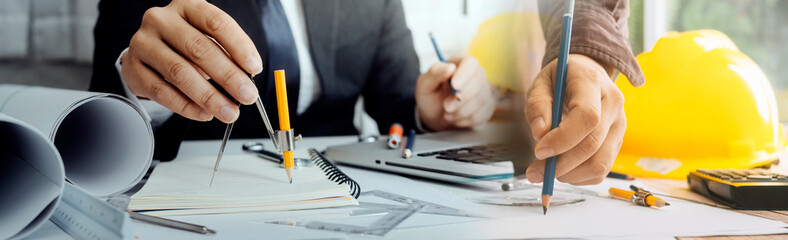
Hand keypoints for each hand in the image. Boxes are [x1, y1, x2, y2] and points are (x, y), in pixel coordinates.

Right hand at [122, 0, 262, 122]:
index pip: (216, 22)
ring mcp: (144, 43)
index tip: (255, 68)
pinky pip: (161, 91)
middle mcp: (162, 20)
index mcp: (186, 6)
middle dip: (228, 76)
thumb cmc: (186, 45)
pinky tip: (204, 114)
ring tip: (229, 112)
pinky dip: (186, 106)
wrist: (149, 53)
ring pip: (179, 72)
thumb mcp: (209, 40)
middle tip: (247, 96)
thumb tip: (247, 77)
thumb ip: (227, 53)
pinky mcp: (133, 67)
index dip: (238, 46)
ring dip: (208, 96)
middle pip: (199, 49)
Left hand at [416, 56, 494, 130]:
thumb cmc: (431, 95)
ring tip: (446, 113)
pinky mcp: (487, 107)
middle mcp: (476, 75)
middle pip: (479, 82)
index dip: (464, 74)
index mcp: (460, 64)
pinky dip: (465, 120)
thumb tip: (449, 67)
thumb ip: (434, 74)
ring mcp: (484, 91)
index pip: (470, 63)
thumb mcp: (425, 84)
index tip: (454, 86)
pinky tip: (455, 118)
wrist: (435, 114)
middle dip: (461, 98)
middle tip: (445, 106)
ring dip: (461, 111)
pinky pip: (481, 115)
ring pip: (481, 100)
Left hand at [524, 54, 625, 184]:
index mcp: (594, 83)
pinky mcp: (617, 143)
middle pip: (592, 144)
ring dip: (569, 175)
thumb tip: (540, 134)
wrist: (586, 75)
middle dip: (561, 164)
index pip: (587, 117)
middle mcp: (613, 105)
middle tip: (534, 172)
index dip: (563, 139)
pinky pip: (600, 170)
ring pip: (599, 164)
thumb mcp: (541, 83)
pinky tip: (562, 169)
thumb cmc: (560, 80)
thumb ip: (537, 105)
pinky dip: (578, 177)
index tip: (539, 151)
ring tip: (546, 170)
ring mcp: (619, 126)